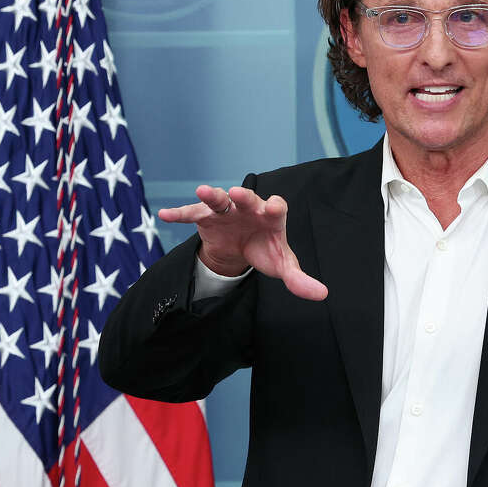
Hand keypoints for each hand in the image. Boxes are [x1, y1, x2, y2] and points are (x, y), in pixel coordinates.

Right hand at [158, 185, 327, 300]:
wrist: (241, 249)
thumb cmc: (266, 250)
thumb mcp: (281, 266)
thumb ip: (299, 279)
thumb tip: (322, 295)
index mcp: (271, 215)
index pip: (276, 206)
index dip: (275, 206)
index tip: (274, 208)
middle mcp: (249, 207)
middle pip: (247, 199)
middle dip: (243, 196)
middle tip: (238, 194)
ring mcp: (226, 210)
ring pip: (219, 199)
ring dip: (212, 195)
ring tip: (202, 191)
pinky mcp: (206, 216)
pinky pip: (191, 213)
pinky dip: (179, 213)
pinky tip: (165, 214)